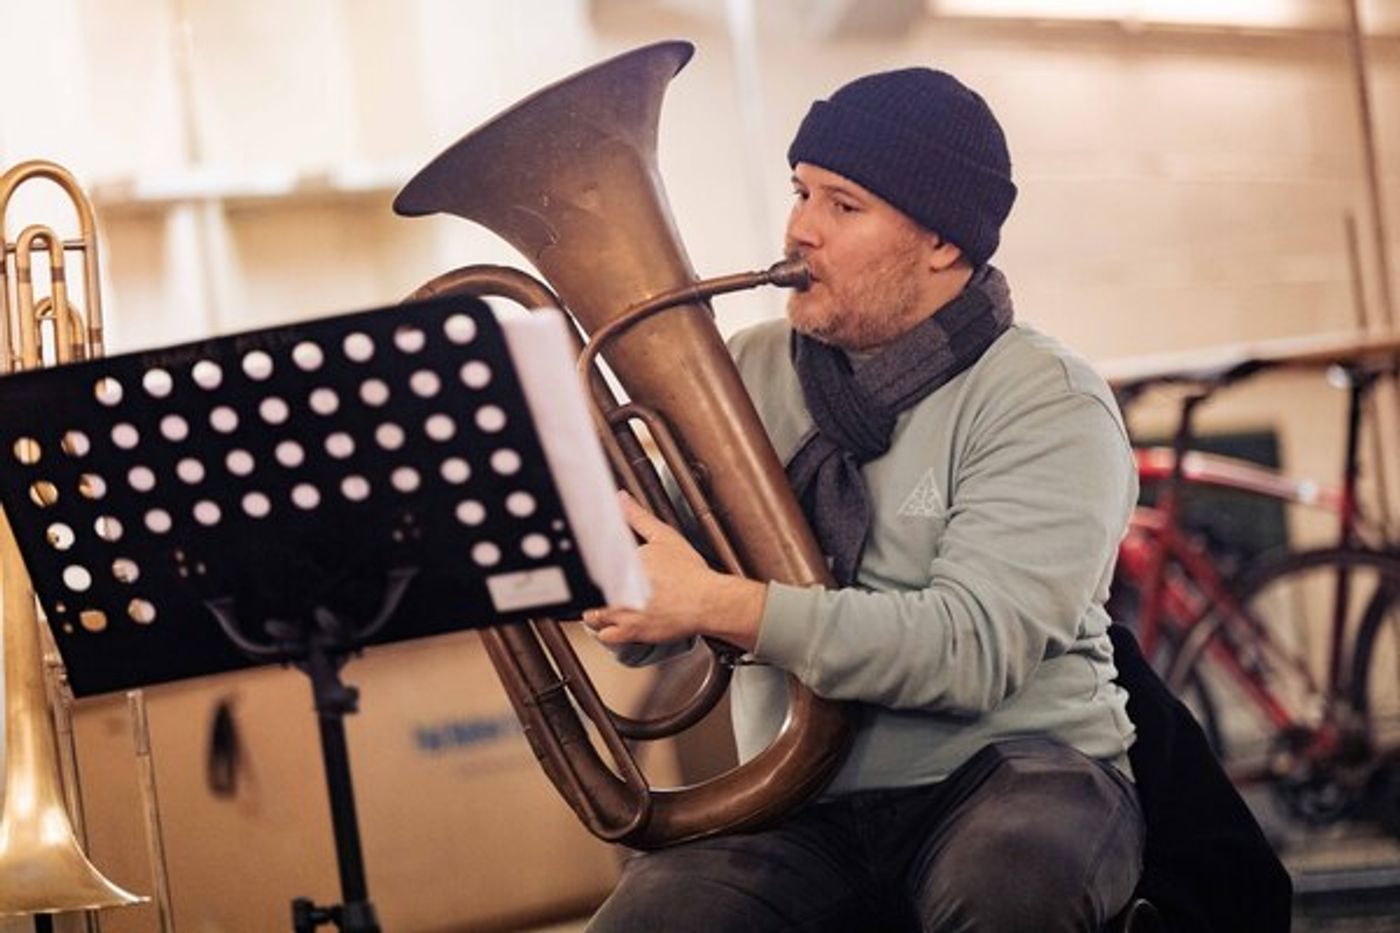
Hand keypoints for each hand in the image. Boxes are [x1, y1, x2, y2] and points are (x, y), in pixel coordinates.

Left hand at [582, 492, 765, 650]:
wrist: (708, 602)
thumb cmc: (691, 573)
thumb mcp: (664, 537)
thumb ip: (638, 517)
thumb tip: (621, 499)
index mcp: (622, 563)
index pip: (591, 562)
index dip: (590, 564)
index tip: (596, 566)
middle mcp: (618, 589)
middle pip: (588, 590)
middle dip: (594, 588)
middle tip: (602, 586)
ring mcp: (623, 612)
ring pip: (591, 615)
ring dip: (595, 610)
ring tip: (606, 605)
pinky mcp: (631, 632)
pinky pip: (605, 636)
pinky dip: (605, 631)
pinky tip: (614, 623)